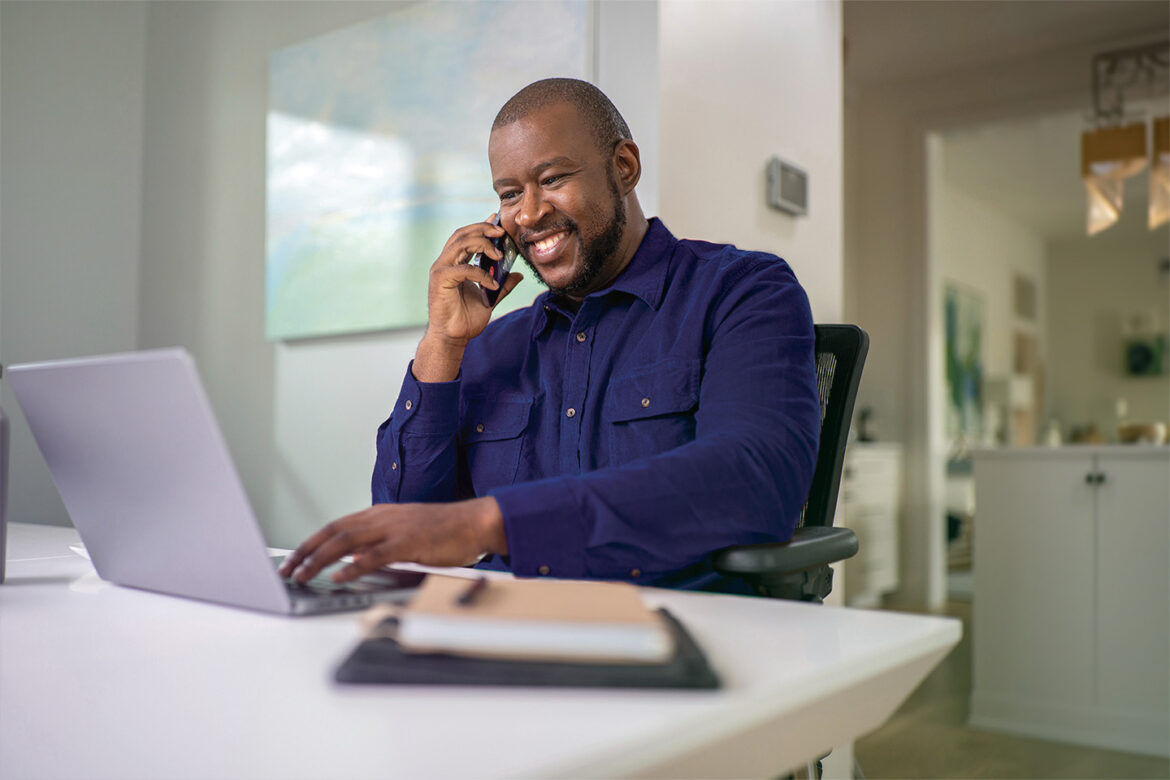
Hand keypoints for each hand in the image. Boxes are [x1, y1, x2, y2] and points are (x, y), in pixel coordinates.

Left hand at [277, 497, 507, 583]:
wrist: (476, 522)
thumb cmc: (445, 531)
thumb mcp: (406, 534)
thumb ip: (380, 545)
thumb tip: (355, 561)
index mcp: (380, 515)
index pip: (335, 527)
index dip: (311, 542)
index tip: (293, 559)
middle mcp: (382, 517)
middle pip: (333, 532)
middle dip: (305, 552)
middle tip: (287, 570)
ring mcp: (395, 528)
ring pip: (347, 542)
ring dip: (320, 559)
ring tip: (302, 574)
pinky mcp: (409, 542)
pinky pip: (374, 555)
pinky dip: (353, 566)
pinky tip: (338, 576)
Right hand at [413, 216, 523, 381]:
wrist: (453, 338)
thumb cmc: (465, 319)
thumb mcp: (490, 298)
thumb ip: (502, 285)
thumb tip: (518, 275)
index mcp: (454, 263)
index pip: (466, 237)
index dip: (480, 226)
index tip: (497, 220)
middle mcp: (445, 263)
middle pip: (462, 234)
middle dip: (482, 229)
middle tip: (501, 232)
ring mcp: (441, 270)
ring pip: (460, 244)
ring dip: (482, 244)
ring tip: (499, 255)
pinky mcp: (440, 280)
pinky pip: (463, 268)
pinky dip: (481, 273)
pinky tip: (492, 284)